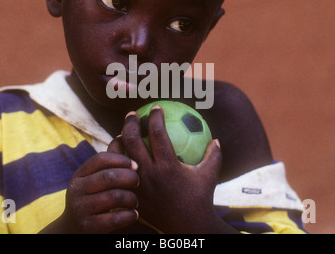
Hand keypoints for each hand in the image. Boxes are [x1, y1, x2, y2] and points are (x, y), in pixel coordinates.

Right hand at [56, 150, 139, 233]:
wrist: (72, 230)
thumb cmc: (93, 199)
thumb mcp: (94, 180)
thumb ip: (108, 163)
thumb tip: (123, 135)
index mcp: (80, 175)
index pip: (101, 159)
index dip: (121, 159)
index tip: (136, 164)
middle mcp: (76, 190)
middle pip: (109, 176)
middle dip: (129, 178)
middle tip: (138, 182)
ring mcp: (80, 209)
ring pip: (114, 197)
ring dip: (131, 198)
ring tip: (136, 201)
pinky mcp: (87, 227)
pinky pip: (115, 218)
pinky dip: (129, 215)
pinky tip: (134, 215)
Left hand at [119, 106, 224, 232]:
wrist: (187, 227)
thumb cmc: (200, 199)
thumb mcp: (210, 175)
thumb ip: (214, 155)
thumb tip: (216, 139)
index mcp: (169, 166)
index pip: (158, 133)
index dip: (156, 117)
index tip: (156, 107)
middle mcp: (150, 174)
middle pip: (132, 140)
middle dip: (130, 122)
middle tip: (132, 114)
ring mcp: (138, 185)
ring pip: (119, 156)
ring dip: (119, 141)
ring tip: (122, 133)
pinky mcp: (132, 194)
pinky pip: (119, 172)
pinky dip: (117, 161)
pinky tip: (121, 155)